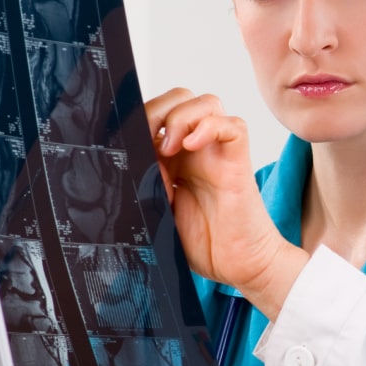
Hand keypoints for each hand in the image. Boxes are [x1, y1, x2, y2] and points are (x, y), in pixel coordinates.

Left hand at [144, 89, 308, 319]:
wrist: (239, 266)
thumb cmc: (204, 243)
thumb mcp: (157, 211)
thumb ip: (145, 183)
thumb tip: (127, 159)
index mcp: (172, 159)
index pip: (156, 115)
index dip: (141, 119)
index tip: (126, 140)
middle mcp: (195, 150)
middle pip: (180, 99)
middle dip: (157, 111)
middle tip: (147, 141)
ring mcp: (217, 154)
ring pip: (206, 103)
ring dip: (181, 118)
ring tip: (169, 149)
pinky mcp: (237, 162)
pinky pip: (232, 125)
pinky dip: (209, 127)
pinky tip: (192, 147)